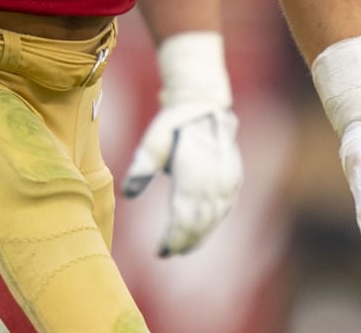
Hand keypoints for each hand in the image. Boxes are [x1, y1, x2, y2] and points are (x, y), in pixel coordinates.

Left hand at [122, 105, 241, 255]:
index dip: (174, 237)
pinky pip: (224, 210)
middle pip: (200, 222)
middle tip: (169, 253)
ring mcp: (227, 181)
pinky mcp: (234, 180)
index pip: (184, 216)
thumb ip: (142, 166)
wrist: (204, 107)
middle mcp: (213, 180)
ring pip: (214, 219)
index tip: (161, 251)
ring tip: (182, 249)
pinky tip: (200, 233)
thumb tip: (127, 193)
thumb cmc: (174, 126)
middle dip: (185, 241)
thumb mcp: (154, 140)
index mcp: (193, 172)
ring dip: (199, 236)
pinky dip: (211, 224)